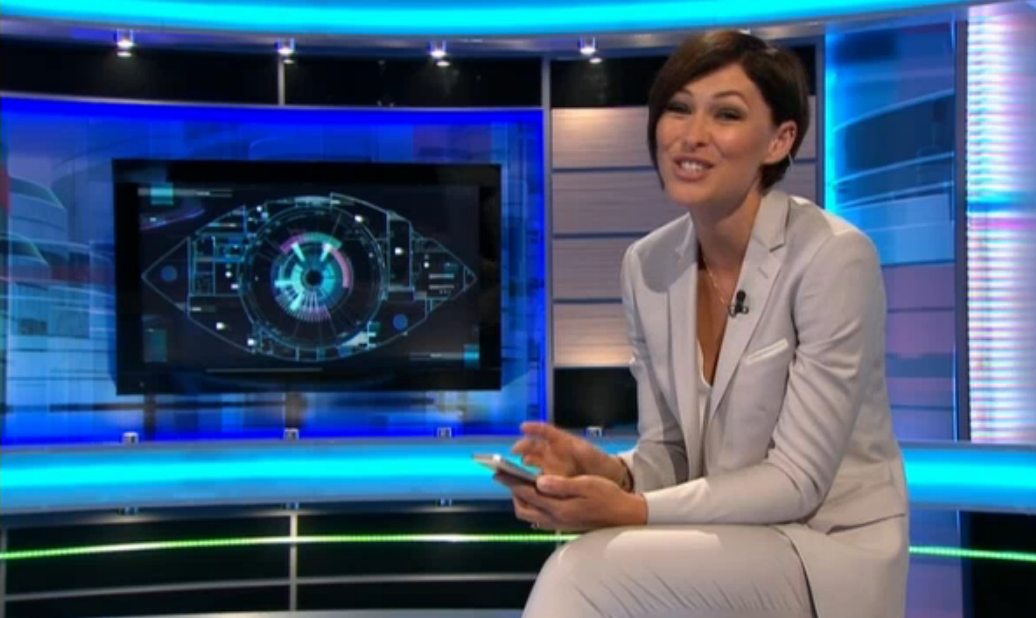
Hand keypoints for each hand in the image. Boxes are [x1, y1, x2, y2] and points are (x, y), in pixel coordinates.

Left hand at [496, 473, 646, 530]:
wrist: (623, 515)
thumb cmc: (607, 496)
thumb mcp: (586, 485)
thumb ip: (561, 484)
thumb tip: (538, 480)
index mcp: (559, 507)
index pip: (527, 494)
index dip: (511, 482)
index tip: (499, 472)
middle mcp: (555, 519)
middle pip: (523, 510)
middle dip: (513, 494)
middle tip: (509, 478)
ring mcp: (559, 524)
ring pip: (530, 515)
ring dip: (522, 501)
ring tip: (522, 484)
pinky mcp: (564, 525)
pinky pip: (540, 518)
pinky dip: (533, 506)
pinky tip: (539, 496)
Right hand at [512, 422, 624, 482]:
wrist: (608, 479)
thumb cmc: (598, 461)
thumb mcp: (590, 453)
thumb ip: (579, 450)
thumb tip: (570, 445)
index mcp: (562, 442)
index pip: (545, 432)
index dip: (534, 428)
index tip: (523, 427)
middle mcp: (553, 454)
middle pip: (534, 447)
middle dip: (523, 447)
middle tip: (515, 452)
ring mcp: (551, 467)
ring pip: (533, 463)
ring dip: (525, 464)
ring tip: (519, 467)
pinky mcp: (552, 481)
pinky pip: (538, 480)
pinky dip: (530, 481)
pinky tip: (525, 486)